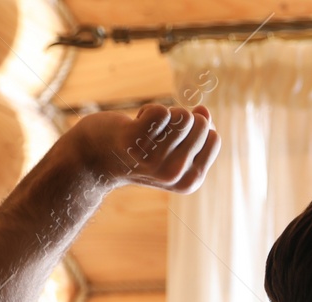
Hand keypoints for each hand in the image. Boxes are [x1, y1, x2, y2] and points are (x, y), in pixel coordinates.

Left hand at [68, 104, 220, 192]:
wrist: (96, 159)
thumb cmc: (139, 151)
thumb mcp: (176, 149)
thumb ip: (196, 134)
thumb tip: (205, 111)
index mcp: (190, 181)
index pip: (214, 137)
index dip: (194, 130)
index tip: (174, 142)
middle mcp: (175, 174)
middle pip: (201, 123)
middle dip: (181, 119)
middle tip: (158, 134)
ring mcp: (155, 160)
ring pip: (182, 115)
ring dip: (163, 115)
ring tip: (146, 130)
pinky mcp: (136, 141)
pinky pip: (160, 110)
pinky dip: (147, 110)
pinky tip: (134, 124)